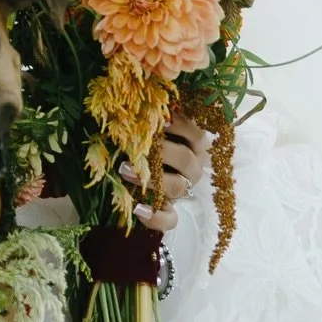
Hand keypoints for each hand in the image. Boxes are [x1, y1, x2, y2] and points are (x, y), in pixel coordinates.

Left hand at [122, 111, 210, 233]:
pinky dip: (155, 217)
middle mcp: (192, 167)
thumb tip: (140, 102)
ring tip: (124, 171)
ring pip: (178, 187)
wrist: (140, 172)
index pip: (196, 134)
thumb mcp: (153, 128)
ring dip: (153, 180)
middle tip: (137, 148)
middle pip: (188, 160)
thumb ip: (154, 119)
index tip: (161, 120)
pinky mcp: (171, 211)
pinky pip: (170, 219)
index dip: (181, 126)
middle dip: (163, 153)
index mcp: (193, 145)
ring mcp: (183, 189)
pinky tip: (138, 209)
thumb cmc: (148, 140)